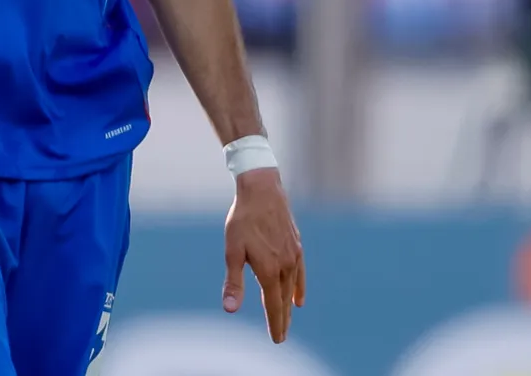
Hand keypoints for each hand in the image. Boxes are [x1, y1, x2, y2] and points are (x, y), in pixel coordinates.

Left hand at [221, 168, 305, 342]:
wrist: (262, 190)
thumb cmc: (242, 220)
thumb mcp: (232, 251)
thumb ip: (234, 282)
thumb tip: (230, 309)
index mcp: (268, 270)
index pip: (273, 305)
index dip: (275, 324)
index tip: (277, 339)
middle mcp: (285, 266)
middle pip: (284, 300)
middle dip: (282, 320)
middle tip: (281, 337)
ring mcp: (293, 256)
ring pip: (292, 288)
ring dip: (289, 306)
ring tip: (288, 319)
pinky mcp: (296, 246)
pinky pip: (300, 274)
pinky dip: (299, 288)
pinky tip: (299, 298)